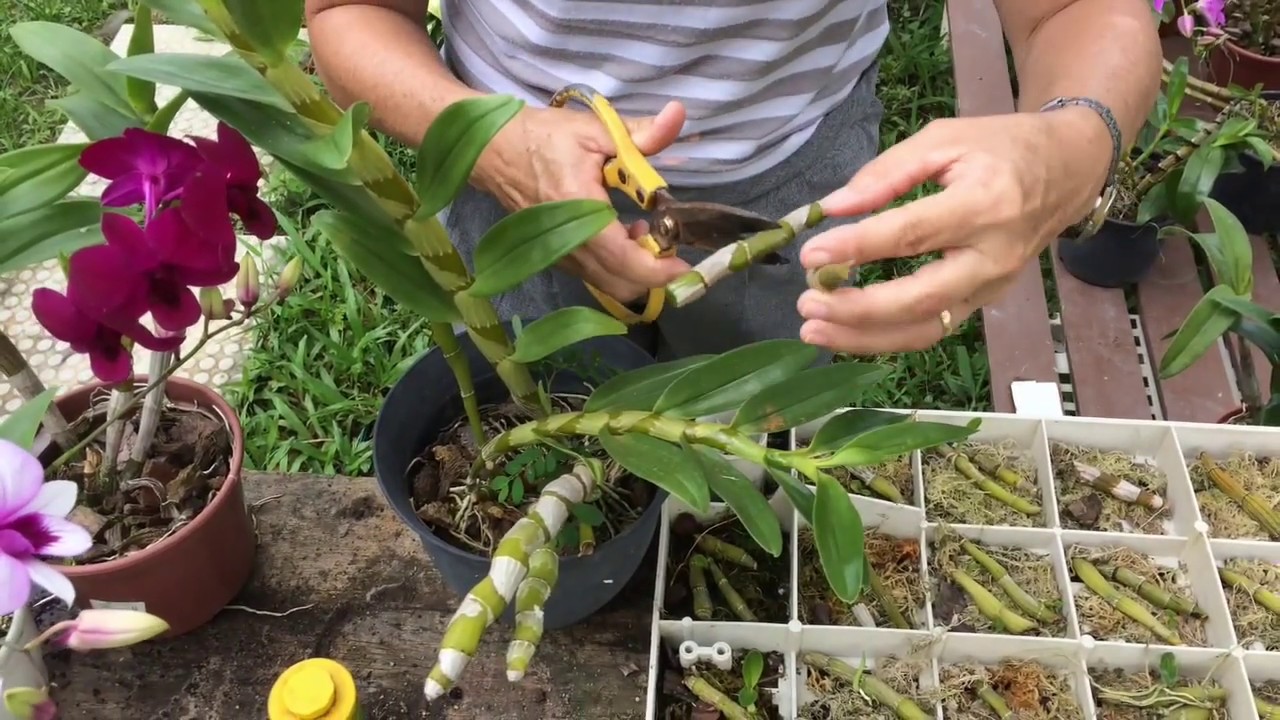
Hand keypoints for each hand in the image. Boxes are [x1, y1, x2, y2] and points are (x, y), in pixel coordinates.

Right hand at [473, 100, 691, 301]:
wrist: (492, 150)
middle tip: (672, 245)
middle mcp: (567, 244)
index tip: (685, 264)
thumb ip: (639, 132)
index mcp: (578, 211)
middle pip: (620, 284)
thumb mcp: (594, 128)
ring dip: (635, 270)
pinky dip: (617, 267)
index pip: (623, 258)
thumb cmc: (541, 137)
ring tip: (648, 234)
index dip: (658, 269)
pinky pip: (594, 276)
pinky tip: (625, 233)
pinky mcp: (556, 257)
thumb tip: (678, 114)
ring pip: (608, 284)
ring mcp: (559, 256)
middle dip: (653, 275)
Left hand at [795, 108, 1111, 353]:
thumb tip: (834, 207)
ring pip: (926, 328)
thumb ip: (886, 172)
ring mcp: (992, 286)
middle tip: (806, 303)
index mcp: (983, 204)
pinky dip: (887, 338)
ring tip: (814, 329)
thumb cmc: (1002, 147)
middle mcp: (992, 255)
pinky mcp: (986, 302)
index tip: (810, 254)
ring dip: (865, 337)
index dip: (857, 247)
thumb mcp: (944, 138)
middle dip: (857, 309)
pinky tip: (846, 332)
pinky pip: (934, 329)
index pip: (911, 235)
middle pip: (919, 298)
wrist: (1069, 170)